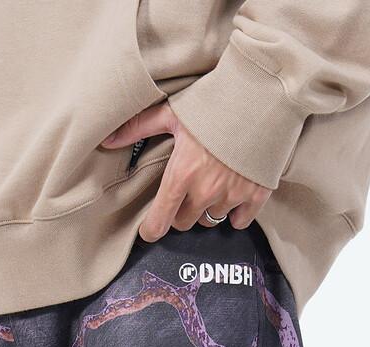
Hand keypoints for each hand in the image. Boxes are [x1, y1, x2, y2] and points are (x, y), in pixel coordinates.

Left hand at [101, 104, 270, 241]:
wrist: (262, 94)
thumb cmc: (216, 100)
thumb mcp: (173, 112)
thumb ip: (139, 128)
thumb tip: (107, 140)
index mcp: (182, 174)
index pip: (160, 221)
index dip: (151, 229)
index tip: (149, 228)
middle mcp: (205, 191)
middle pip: (184, 222)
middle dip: (180, 211)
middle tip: (184, 193)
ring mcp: (232, 195)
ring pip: (210, 220)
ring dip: (206, 209)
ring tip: (210, 187)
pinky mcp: (255, 195)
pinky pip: (239, 221)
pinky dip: (234, 214)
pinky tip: (232, 196)